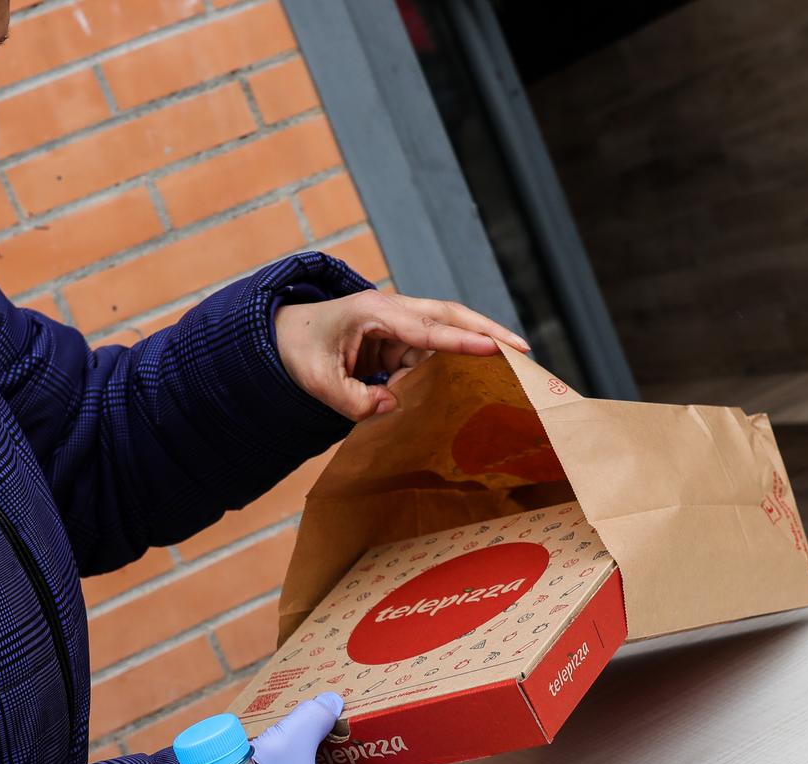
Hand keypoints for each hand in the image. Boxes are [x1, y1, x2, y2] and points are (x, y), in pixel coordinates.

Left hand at [274, 291, 529, 421]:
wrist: (283, 335)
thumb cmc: (299, 352)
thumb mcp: (316, 382)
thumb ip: (351, 399)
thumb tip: (391, 408)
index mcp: (374, 313)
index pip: (427, 329)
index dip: (462, 342)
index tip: (497, 350)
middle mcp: (392, 311)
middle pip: (450, 316)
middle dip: (488, 331)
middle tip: (524, 350)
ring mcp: (397, 323)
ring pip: (446, 331)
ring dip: (476, 345)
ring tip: (513, 364)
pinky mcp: (398, 338)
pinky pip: (432, 348)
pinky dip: (454, 360)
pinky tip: (475, 377)